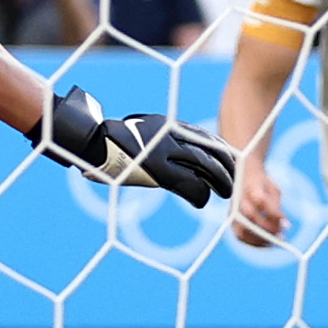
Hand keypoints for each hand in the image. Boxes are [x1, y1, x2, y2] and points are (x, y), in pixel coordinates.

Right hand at [41, 87, 239, 208]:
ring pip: (205, 167)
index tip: (229, 163)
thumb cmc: (115, 141)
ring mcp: (166, 152)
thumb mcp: (144, 134)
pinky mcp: (160, 170)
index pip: (206, 139)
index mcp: (169, 126)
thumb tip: (180, 157)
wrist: (93, 142)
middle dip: (227, 168)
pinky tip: (202, 201)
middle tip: (233, 182)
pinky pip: (190, 183)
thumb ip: (163, 141)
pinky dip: (200, 194)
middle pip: (211, 151)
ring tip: (226, 193)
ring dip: (220, 182)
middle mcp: (171, 136)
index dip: (221, 153)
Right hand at [230, 149, 288, 247]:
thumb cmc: (263, 185)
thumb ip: (277, 208)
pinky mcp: (231, 219)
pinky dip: (252, 242)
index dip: (274, 215)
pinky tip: (264, 243)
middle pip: (250, 217)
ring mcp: (233, 209)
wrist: (245, 176)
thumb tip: (285, 226)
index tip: (287, 225)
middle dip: (267, 230)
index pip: (261, 202)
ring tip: (273, 243)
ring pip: (241, 230)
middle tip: (281, 238)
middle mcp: (239, 199)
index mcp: (251, 188)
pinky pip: (239, 234)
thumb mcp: (274, 191)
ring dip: (259, 240)